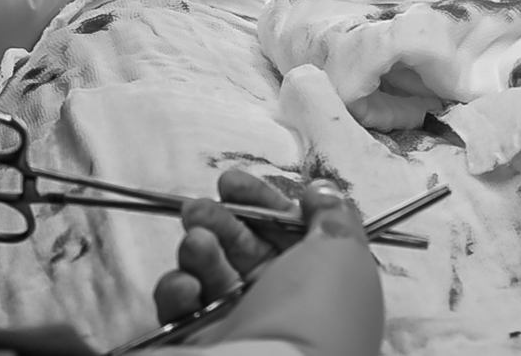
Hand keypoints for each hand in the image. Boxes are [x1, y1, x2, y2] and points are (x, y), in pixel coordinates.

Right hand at [153, 171, 383, 355]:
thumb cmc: (312, 315)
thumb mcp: (343, 255)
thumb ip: (334, 216)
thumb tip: (321, 192)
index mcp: (322, 288)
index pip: (288, 235)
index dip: (261, 203)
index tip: (231, 182)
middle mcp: (280, 311)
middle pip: (244, 250)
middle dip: (220, 221)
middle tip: (198, 208)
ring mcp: (238, 332)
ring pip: (210, 274)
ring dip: (199, 251)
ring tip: (195, 246)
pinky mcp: (198, 350)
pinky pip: (182, 310)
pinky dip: (178, 292)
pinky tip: (186, 290)